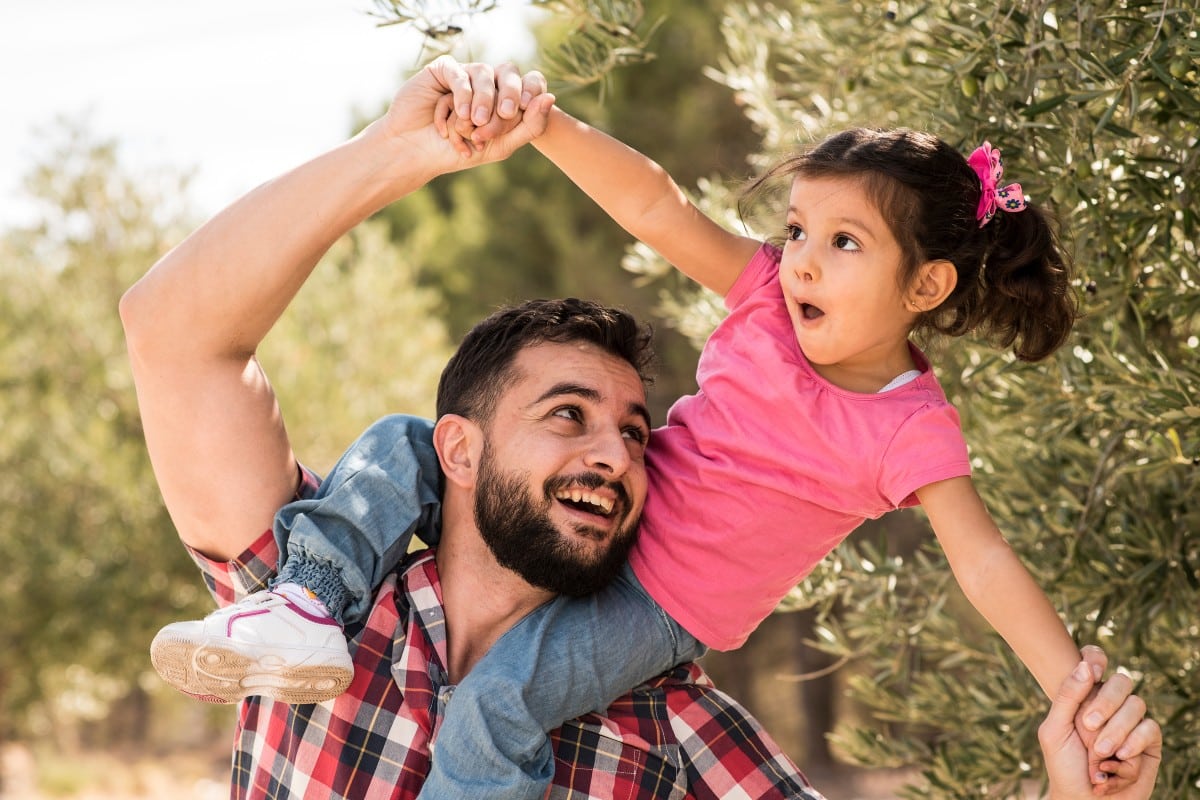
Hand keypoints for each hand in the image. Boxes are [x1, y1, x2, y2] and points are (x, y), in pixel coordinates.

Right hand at [379, 55, 553, 172]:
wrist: (417, 153)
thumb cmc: (458, 152)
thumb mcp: (500, 145)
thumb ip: (529, 126)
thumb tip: (551, 97)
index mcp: (506, 98)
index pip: (529, 82)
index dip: (532, 89)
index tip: (525, 108)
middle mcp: (488, 82)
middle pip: (510, 74)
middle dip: (509, 97)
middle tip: (504, 114)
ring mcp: (466, 74)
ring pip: (485, 74)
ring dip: (482, 102)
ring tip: (472, 125)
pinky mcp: (444, 70)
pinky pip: (460, 74)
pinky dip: (462, 95)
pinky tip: (457, 115)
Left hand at [1040, 649, 1160, 798]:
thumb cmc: (1064, 766)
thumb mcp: (1055, 730)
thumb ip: (1068, 696)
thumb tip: (1086, 665)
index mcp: (1084, 696)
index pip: (1095, 661)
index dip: (1096, 657)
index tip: (1092, 669)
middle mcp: (1110, 705)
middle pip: (1121, 681)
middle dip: (1105, 702)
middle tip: (1087, 725)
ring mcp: (1130, 723)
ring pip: (1136, 705)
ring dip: (1115, 731)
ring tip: (1099, 753)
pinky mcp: (1148, 743)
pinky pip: (1149, 729)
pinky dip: (1132, 744)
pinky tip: (1117, 761)